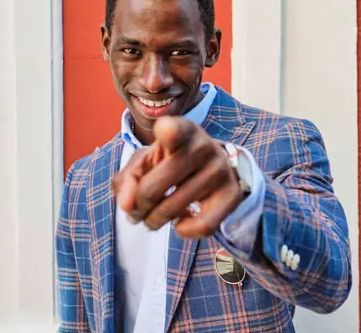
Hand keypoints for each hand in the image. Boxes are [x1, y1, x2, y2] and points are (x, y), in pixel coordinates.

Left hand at [112, 116, 244, 237]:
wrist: (213, 165)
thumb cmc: (171, 161)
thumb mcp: (146, 161)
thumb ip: (128, 180)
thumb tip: (128, 207)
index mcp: (180, 130)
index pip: (173, 130)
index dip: (167, 131)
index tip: (164, 131)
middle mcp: (203, 146)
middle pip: (153, 188)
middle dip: (137, 207)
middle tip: (136, 211)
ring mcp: (220, 170)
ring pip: (173, 210)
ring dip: (154, 221)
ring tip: (153, 218)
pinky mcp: (232, 193)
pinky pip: (203, 225)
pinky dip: (185, 231)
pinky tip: (181, 222)